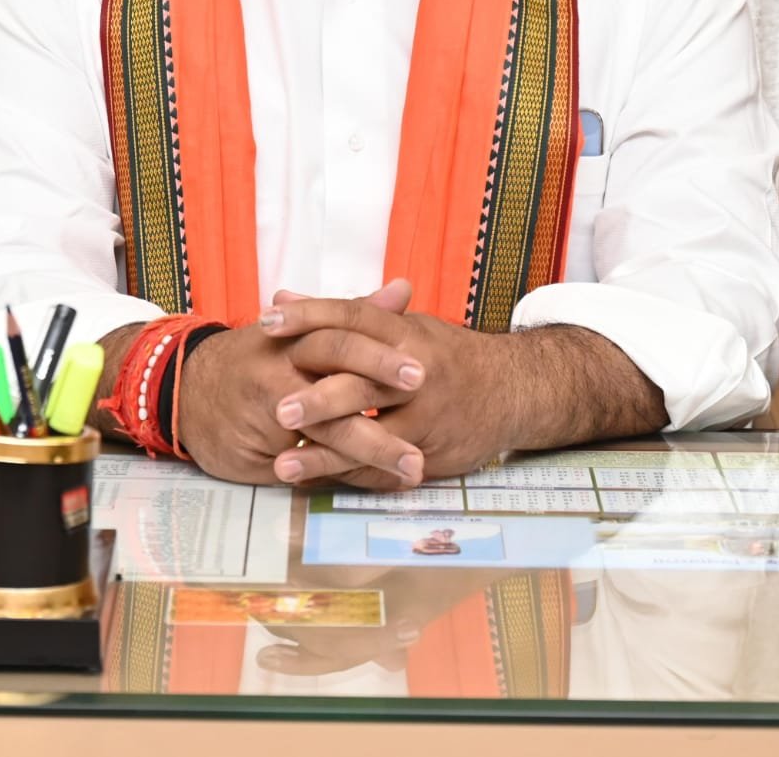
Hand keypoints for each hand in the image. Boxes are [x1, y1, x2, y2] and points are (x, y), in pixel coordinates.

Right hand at [175, 285, 425, 486]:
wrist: (186, 391)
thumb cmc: (258, 358)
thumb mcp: (302, 330)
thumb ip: (355, 315)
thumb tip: (404, 290)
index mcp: (294, 337)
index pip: (339, 338)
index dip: (379, 355)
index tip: (422, 370)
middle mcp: (279, 370)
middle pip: (333, 384)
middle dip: (379, 398)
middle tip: (422, 418)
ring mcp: (268, 413)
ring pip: (325, 432)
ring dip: (373, 450)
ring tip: (413, 467)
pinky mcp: (258, 451)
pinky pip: (307, 465)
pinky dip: (343, 474)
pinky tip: (378, 485)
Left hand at [262, 294, 518, 483]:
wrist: (512, 388)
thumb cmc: (442, 354)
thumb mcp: (400, 326)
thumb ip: (339, 317)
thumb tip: (283, 295)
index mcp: (404, 333)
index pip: (351, 317)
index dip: (309, 317)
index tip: (266, 321)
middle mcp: (416, 372)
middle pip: (363, 384)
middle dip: (319, 400)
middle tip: (276, 410)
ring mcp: (427, 417)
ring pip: (372, 438)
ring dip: (326, 455)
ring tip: (282, 466)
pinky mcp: (432, 454)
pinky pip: (384, 470)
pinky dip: (348, 477)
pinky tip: (315, 483)